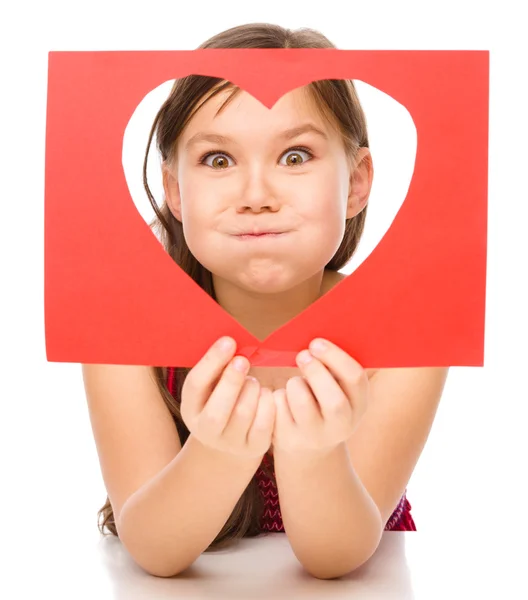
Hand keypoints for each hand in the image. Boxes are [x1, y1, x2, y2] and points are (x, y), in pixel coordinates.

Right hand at [180, 337, 275, 459]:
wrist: (230, 441)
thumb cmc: (221, 400)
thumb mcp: (212, 386)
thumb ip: (217, 368)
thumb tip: (231, 342)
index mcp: (191, 408)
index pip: (196, 385)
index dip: (212, 361)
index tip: (229, 341)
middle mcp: (206, 430)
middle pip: (217, 409)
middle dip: (231, 380)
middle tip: (243, 359)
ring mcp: (230, 442)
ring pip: (243, 414)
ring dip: (251, 390)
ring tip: (253, 381)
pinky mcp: (253, 447)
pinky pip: (264, 424)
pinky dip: (267, 404)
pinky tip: (265, 394)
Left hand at [271, 338, 369, 457]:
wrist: (308, 445)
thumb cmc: (323, 401)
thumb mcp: (337, 389)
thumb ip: (334, 368)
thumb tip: (316, 343)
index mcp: (359, 406)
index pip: (356, 379)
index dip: (335, 357)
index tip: (315, 343)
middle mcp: (342, 426)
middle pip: (334, 401)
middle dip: (315, 371)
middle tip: (302, 355)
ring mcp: (315, 436)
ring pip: (302, 402)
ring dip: (294, 383)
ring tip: (295, 384)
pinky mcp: (289, 438)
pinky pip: (279, 408)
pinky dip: (278, 396)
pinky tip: (284, 400)